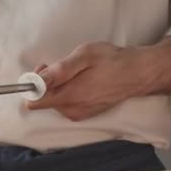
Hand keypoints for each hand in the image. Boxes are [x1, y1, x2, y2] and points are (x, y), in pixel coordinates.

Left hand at [26, 42, 158, 120]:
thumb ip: (59, 70)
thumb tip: (37, 81)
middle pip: (43, 101)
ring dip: (58, 86)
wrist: (138, 73)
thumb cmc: (112, 61)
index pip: (33, 102)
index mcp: (69, 97)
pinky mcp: (85, 114)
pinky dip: (68, 91)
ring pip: (54, 101)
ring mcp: (79, 114)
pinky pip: (65, 104)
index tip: (45, 69)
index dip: (34, 83)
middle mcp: (72, 111)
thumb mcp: (84, 56)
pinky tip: (82, 80)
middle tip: (62, 66)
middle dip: (46, 83)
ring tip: (76, 72)